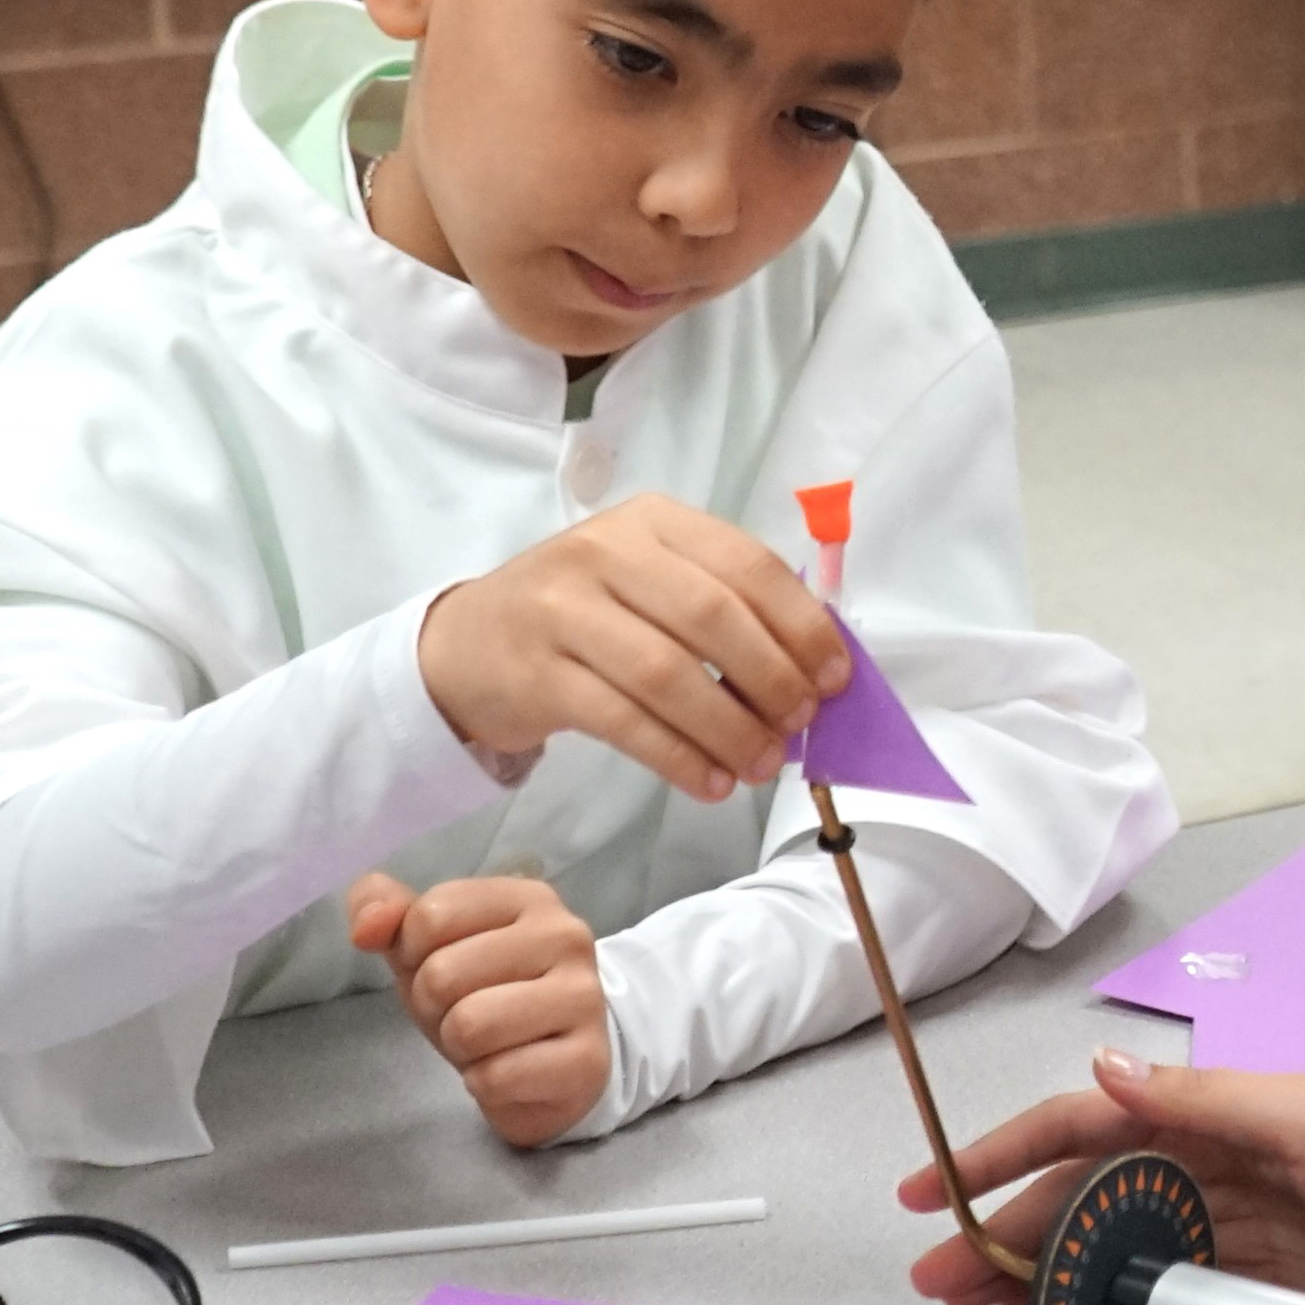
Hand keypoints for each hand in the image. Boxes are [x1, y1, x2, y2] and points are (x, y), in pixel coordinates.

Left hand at [351, 871, 613, 1147]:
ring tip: (488, 1043)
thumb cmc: (486, 995)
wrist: (554, 1066)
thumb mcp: (430, 948)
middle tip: (466, 1015)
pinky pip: (496, 1076)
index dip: (414, 955)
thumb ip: (388, 914)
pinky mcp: (587, 1059)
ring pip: (469, 1025)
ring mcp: (585, 997)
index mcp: (530, 898)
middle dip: (436, 1008)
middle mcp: (567, 937)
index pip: (430, 915)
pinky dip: (485, 1083)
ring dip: (461, 1048)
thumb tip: (365, 927)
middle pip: (443, 974)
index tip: (447, 971)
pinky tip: (510, 1073)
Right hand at [419, 494, 847, 803]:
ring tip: (761, 765)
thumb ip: (726, 608)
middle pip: (712, 618)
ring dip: (729, 728)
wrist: (468, 645)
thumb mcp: (651, 583)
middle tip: (800, 724)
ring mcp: (562, 611)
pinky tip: (710, 783)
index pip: (748, 565)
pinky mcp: (535, 673)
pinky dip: (678, 757)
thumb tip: (814, 671)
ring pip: (668, 674)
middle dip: (772, 679)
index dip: (802, 626)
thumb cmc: (586, 615)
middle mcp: (604, 553)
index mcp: (653, 522)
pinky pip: (624, 721)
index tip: (836, 678)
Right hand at [901, 1047, 1304, 1304]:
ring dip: (1045, 1274)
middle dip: (1005, 1230)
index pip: (1085, 1124)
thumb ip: (1203, 1099)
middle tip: (939, 1277)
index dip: (1005, 1153)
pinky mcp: (1259, 1285)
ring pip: (1113, 1248)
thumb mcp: (1303, 1115)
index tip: (938, 1188)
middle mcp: (1211, 1166)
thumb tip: (1107, 1071)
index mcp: (1213, 1113)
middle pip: (1085, 1196)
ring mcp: (1232, 1228)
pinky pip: (1162, 1294)